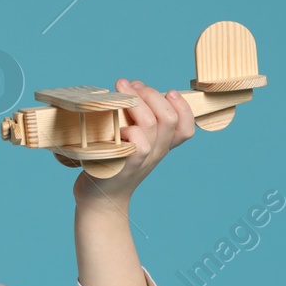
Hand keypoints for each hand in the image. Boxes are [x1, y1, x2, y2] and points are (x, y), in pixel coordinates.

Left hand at [73, 78, 195, 205]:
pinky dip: (128, 128)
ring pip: (151, 124)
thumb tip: (131, 87)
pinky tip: (115, 125)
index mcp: (161, 146)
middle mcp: (156, 153)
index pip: (186, 127)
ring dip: (136, 101)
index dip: (183, 107)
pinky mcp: (125, 165)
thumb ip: (135, 121)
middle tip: (132, 85)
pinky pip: (138, 142)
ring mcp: (142, 160)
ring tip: (121, 89)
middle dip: (152, 94)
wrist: (99, 200)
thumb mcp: (129, 141)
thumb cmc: (110, 164)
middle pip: (169, 118)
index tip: (169, 91)